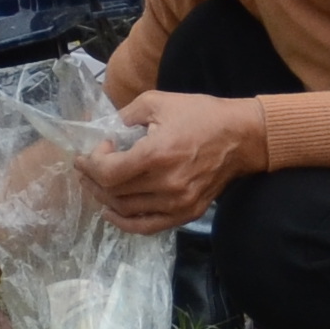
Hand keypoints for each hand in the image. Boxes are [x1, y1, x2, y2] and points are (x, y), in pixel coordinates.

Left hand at [78, 89, 265, 235]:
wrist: (243, 137)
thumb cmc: (202, 115)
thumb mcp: (159, 102)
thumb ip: (126, 115)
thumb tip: (106, 132)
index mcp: (157, 154)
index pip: (108, 172)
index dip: (91, 164)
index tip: (90, 152)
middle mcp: (165, 184)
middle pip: (113, 192)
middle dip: (92, 179)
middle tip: (86, 167)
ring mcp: (177, 203)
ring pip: (125, 209)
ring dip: (103, 197)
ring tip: (96, 184)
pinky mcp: (186, 213)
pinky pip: (146, 226)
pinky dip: (124, 223)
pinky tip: (110, 211)